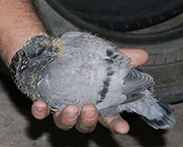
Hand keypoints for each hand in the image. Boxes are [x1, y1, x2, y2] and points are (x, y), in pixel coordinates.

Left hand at [30, 48, 148, 133]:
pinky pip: (40, 112)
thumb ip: (123, 59)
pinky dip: (40, 111)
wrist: (53, 55)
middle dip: (88, 120)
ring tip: (69, 108)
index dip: (117, 124)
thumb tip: (143, 55)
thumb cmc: (82, 63)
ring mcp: (60, 108)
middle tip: (89, 109)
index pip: (110, 119)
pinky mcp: (43, 103)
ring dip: (67, 118)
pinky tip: (41, 105)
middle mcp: (79, 110)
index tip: (123, 128)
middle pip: (85, 125)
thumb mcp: (104, 59)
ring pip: (63, 122)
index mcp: (97, 104)